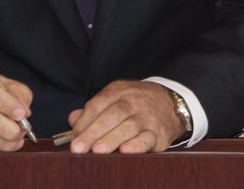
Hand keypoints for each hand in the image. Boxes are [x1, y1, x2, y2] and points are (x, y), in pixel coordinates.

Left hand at [66, 80, 184, 153]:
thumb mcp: (115, 97)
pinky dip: (137, 145)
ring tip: (98, 151)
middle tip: (79, 148)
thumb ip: (93, 109)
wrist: (171, 103)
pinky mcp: (158, 132)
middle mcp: (132, 102)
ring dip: (112, 139)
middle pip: (111, 115)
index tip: (73, 138)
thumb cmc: (136, 103)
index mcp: (117, 92)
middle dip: (93, 132)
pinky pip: (147, 138)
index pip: (97, 105)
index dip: (84, 122)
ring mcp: (146, 117)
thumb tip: (72, 119)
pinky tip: (126, 151)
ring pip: (128, 127)